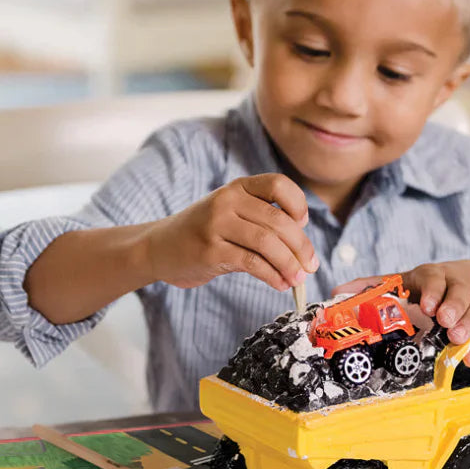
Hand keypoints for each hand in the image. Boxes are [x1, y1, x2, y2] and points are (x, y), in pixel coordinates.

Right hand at [146, 174, 318, 290]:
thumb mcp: (230, 214)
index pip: (278, 184)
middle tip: (311, 266)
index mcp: (237, 187)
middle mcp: (227, 200)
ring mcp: (216, 224)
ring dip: (289, 264)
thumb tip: (303, 249)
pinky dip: (272, 276)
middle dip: (301, 247)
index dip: (297, 204)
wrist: (158, 248)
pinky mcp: (210, 250)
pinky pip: (252, 263)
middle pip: (278, 221)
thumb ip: (261, 220)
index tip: (302, 224)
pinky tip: (280, 284)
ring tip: (297, 279)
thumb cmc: (203, 234)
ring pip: (268, 243)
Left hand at [333, 261, 469, 366]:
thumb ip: (374, 287)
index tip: (428, 306)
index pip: (434, 277)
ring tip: (457, 339)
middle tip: (445, 322)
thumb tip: (337, 290)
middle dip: (453, 306)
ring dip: (469, 324)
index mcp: (433, 276)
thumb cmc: (430, 286)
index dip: (433, 290)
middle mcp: (457, 286)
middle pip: (460, 292)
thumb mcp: (404, 282)